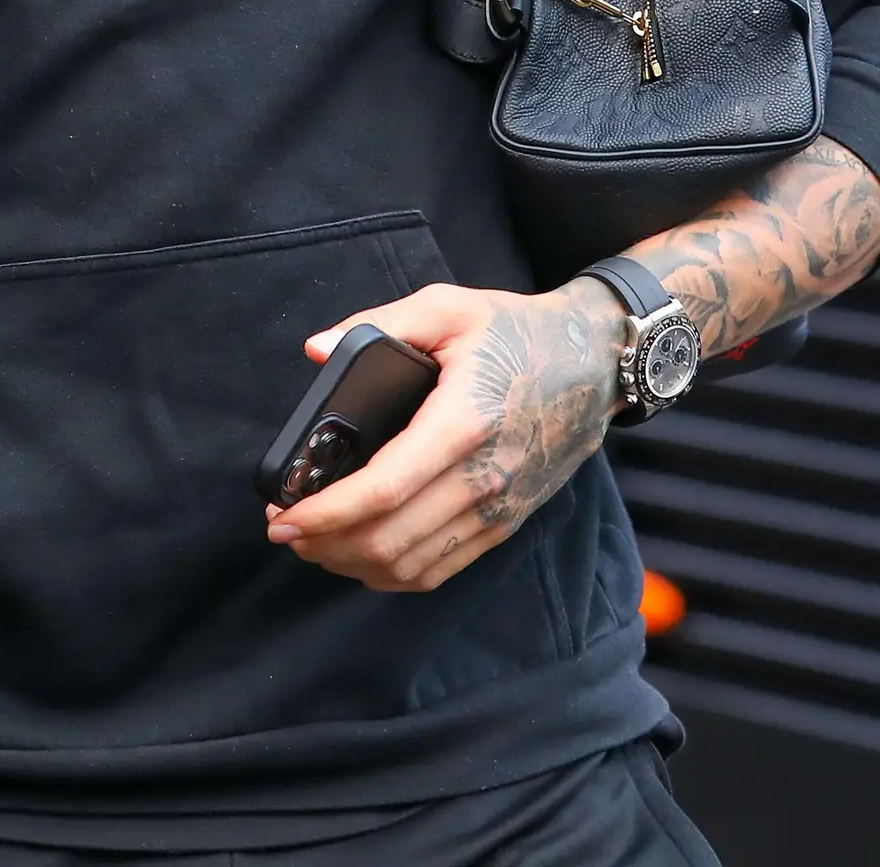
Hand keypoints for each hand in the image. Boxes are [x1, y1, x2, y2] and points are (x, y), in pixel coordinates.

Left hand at [265, 280, 620, 592]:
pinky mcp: (506, 524)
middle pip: (390, 540)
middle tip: (284, 529)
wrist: (596, 364)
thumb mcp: (449, 306)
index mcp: (463, 423)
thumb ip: (380, 322)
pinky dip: (393, 574)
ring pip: (411, 566)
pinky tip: (362, 554)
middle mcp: (483, 478)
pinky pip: (441, 570)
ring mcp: (498, 509)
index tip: (283, 516)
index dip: (326, 513)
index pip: (383, 490)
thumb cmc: (516, 331)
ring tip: (314, 543)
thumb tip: (316, 350)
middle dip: (325, 544)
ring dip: (353, 564)